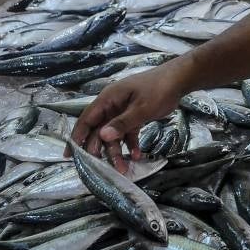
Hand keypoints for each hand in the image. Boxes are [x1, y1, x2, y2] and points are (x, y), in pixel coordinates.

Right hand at [68, 67, 184, 171]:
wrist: (179, 80)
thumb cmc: (158, 90)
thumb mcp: (141, 108)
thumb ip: (122, 123)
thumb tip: (102, 137)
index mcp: (108, 99)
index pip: (86, 120)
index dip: (76, 137)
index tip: (69, 155)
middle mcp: (112, 106)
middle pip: (99, 130)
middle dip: (99, 150)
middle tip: (100, 169)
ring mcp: (123, 111)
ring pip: (114, 135)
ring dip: (117, 151)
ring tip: (123, 169)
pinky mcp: (135, 116)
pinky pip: (128, 133)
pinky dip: (131, 144)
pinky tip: (137, 156)